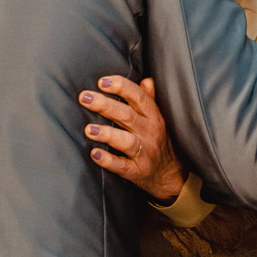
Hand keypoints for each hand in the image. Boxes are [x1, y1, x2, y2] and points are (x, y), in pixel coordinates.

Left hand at [79, 76, 187, 201]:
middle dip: (105, 105)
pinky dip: (108, 160)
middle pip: (128, 116)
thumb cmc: (159, 142)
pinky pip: (122, 166)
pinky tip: (95, 154)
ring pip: (126, 141)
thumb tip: (147, 80)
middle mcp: (151, 133)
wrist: (171, 176)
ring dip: (107, 134)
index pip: (139, 97)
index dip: (121, 87)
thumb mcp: (158, 120)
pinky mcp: (138, 172)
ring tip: (89, 129)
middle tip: (84, 97)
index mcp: (154, 117)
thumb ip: (150, 100)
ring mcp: (145, 153)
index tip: (102, 82)